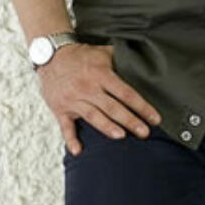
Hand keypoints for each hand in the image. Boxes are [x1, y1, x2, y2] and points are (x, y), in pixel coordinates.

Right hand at [37, 42, 160, 154]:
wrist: (49, 55)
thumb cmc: (81, 56)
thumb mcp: (103, 52)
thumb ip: (121, 60)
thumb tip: (144, 64)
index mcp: (101, 74)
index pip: (126, 93)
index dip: (142, 107)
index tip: (155, 119)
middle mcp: (88, 87)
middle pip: (112, 107)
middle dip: (130, 120)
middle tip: (145, 133)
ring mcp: (73, 99)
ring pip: (93, 116)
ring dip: (107, 127)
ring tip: (121, 136)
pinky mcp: (60, 108)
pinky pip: (65, 126)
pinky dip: (71, 140)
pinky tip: (78, 151)